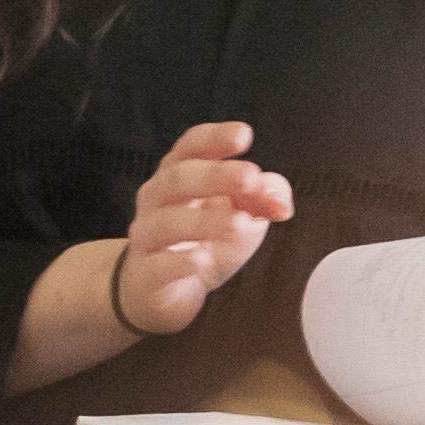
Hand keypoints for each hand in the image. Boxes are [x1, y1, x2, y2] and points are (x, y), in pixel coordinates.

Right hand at [113, 120, 292, 335]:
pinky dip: (180, 263)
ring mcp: (147, 236)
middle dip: (216, 176)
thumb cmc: (204, 239)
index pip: (191, 146)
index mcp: (179, 174)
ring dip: (205, 221)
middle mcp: (157, 198)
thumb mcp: (242, 212)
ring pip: (168, 222)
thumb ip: (264, 195)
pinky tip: (201, 261)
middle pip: (179, 178)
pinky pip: (158, 265)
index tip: (244, 135)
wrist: (160, 288)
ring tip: (240, 224)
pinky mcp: (146, 274)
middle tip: (250, 178)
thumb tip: (278, 197)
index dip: (214, 138)